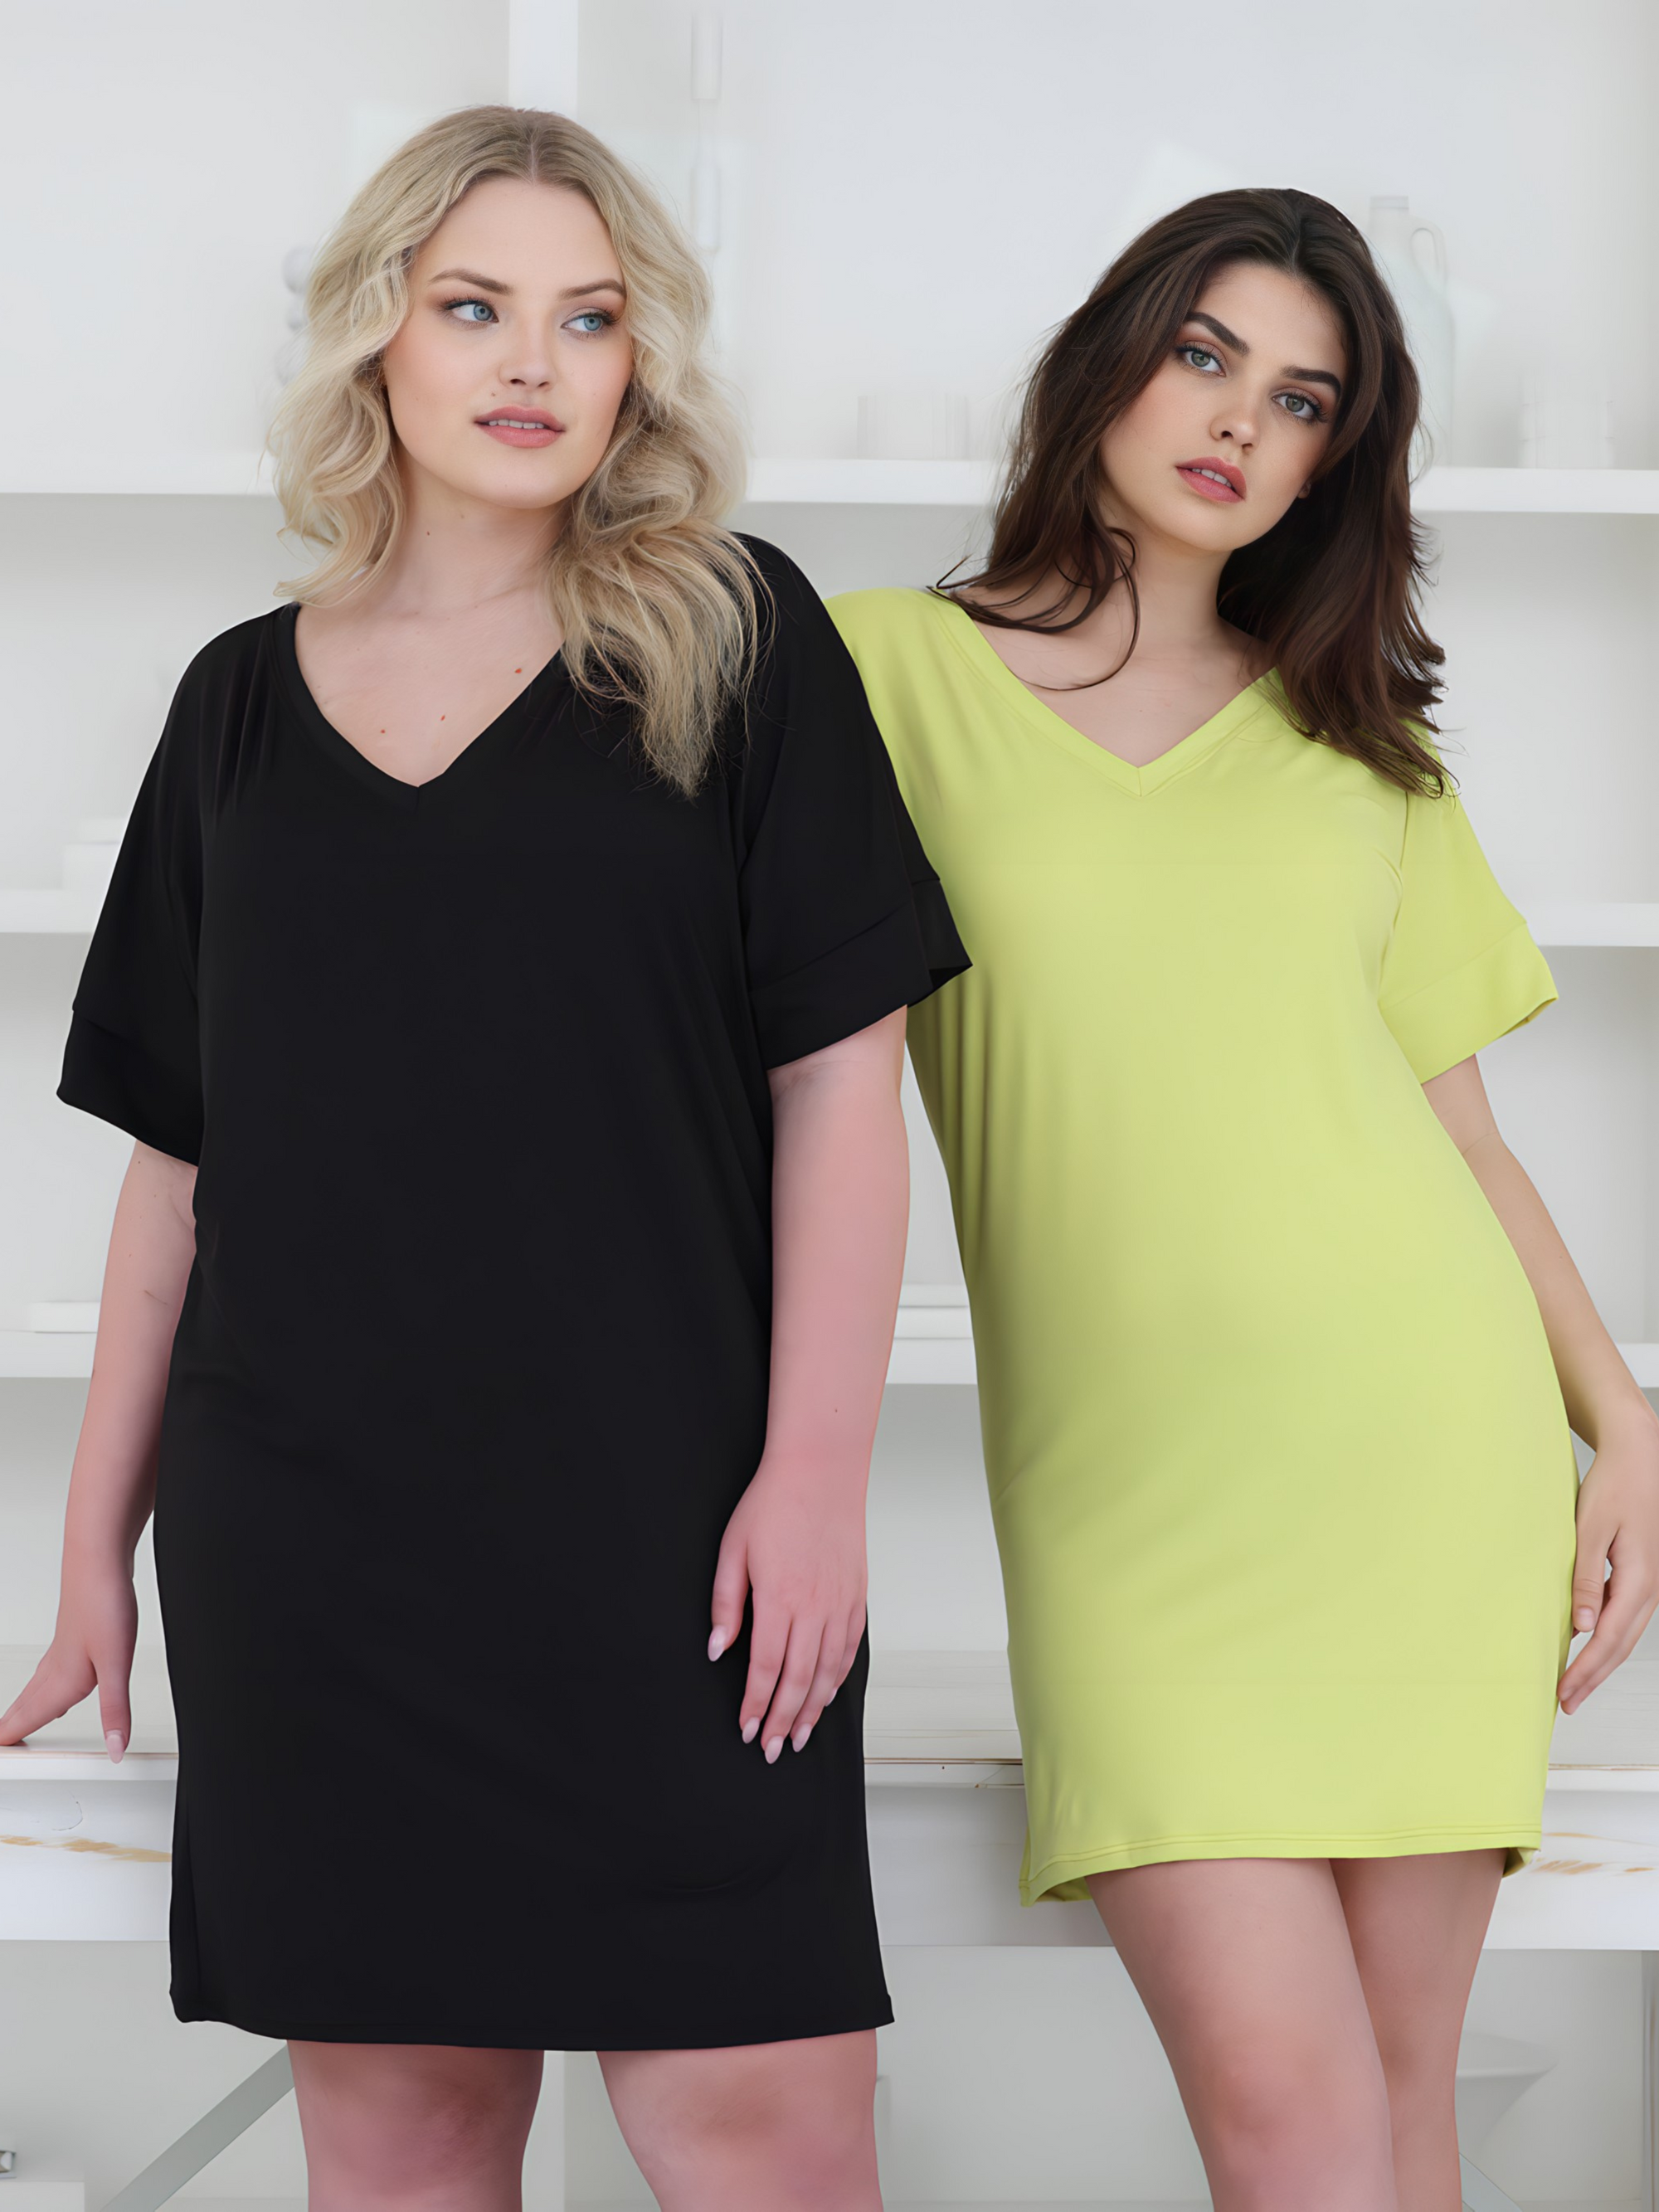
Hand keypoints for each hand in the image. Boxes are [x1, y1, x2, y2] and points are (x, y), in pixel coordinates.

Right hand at [0, 1553, 138, 1761]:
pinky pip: (51, 1668)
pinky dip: (45, 1684)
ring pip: (39, 1686)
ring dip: (27, 1706)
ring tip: (19, 1720)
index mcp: (64, 1679)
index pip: (31, 1717)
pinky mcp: (74, 1633)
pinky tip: (58, 1679)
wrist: (99, 1558)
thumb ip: (116, 1709)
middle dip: (13, 1726)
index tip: (1, 1752)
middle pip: (28, 1705)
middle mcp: (58, 1666)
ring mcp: (63, 1648)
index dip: (14, 1737)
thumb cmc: (104, 1602)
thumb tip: (115, 1748)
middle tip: (1, 1742)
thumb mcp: (117, 1663)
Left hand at [707, 1455, 867, 1763]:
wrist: (821, 1471)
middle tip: (770, 1748)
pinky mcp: (857, 1595)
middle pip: (799, 1680)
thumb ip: (726, 1603)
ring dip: (812, 1709)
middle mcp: (815, 1607)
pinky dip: (837, 1678)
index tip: (745, 1727)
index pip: (767, 1668)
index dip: (756, 1703)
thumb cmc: (773, 1504)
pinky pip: (849, 1649)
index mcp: (780, 1598)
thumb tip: (719, 1649)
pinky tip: (825, 1695)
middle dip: (782, 1719)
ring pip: (828, 1671)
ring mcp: (840, 1603)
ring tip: (797, 1736)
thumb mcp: (733, 1548)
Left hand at [1558, 1416, 1658, 1715]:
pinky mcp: (1638, 1576)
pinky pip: (1623, 1617)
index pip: (1609, 1639)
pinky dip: (1605, 1638)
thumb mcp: (1591, 1529)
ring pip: (1624, 1635)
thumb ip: (1586, 1578)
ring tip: (1573, 1684)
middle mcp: (1649, 1589)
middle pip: (1620, 1646)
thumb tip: (1581, 1625)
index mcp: (1639, 1581)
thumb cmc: (1614, 1488)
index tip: (1564, 1692)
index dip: (1586, 1670)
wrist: (1637, 1459)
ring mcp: (1647, 1584)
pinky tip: (1585, 1645)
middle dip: (1592, 1677)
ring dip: (1599, 1662)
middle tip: (1565, 1703)